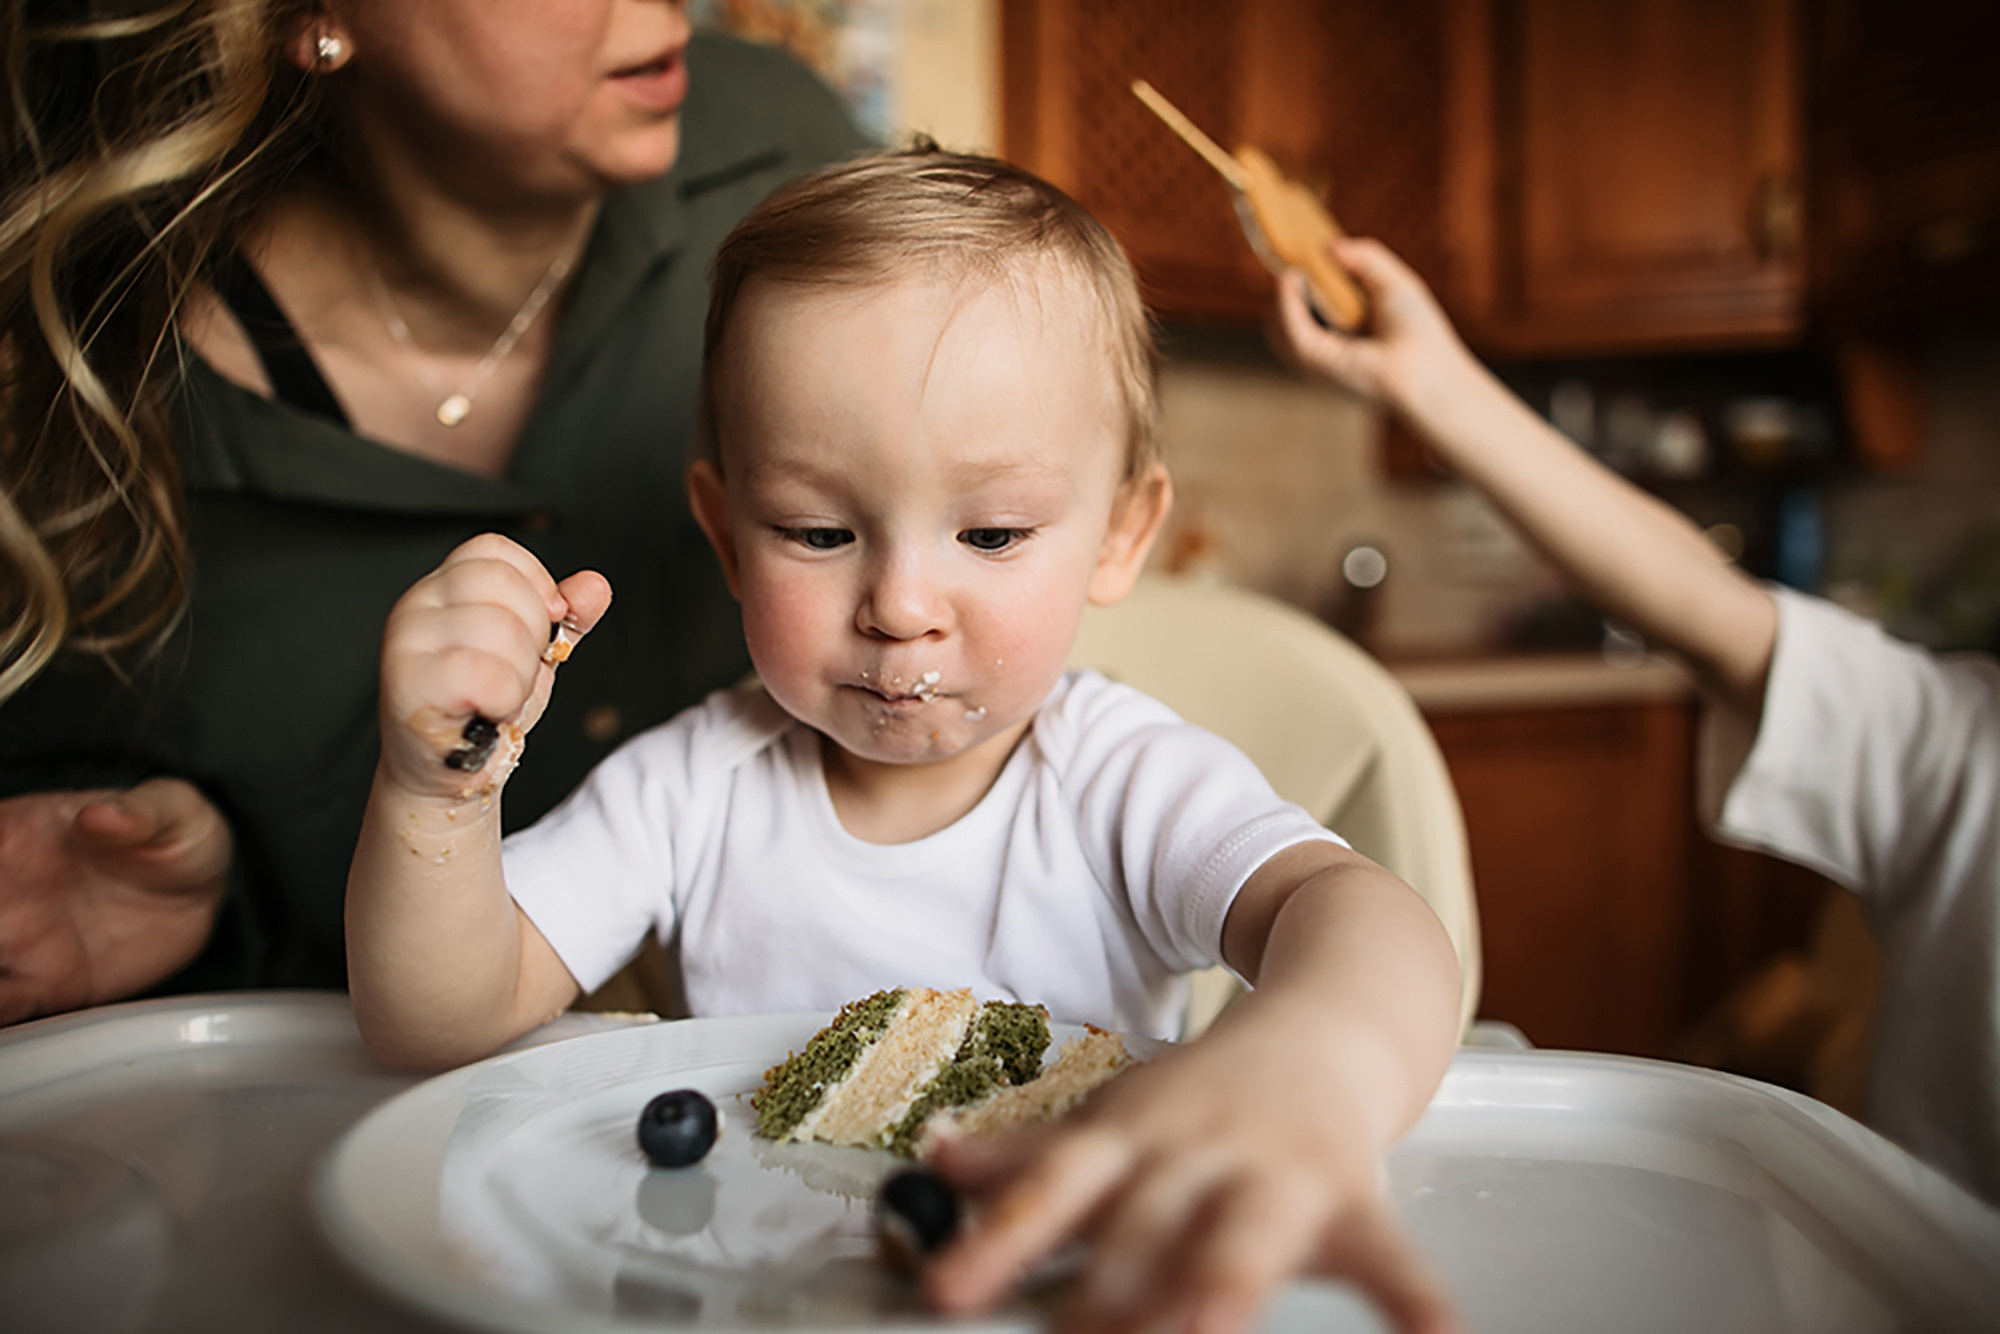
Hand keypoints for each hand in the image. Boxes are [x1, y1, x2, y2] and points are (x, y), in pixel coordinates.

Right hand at [0, 779, 232, 1024]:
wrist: (200, 890)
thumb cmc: (174, 836)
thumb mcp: (173, 810)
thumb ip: (140, 812)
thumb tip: (101, 815)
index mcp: (16, 837)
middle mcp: (5, 892)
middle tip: (5, 935)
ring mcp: (20, 943)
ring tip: (4, 986)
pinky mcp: (48, 986)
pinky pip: (8, 1008)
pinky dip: (2, 1014)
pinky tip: (10, 1009)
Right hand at [377, 534, 610, 798]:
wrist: (443, 775)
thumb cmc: (481, 708)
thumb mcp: (531, 653)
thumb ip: (565, 618)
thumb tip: (594, 586)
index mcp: (443, 587)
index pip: (494, 550)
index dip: (534, 585)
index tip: (543, 626)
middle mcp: (418, 604)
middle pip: (502, 583)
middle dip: (532, 636)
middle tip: (512, 674)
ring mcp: (407, 641)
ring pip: (500, 629)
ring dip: (519, 676)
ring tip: (497, 697)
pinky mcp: (408, 683)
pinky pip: (484, 674)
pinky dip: (504, 698)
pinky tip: (487, 711)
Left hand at [922, 1010, 1457, 1333]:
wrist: (1329, 1011)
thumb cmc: (1212, 1091)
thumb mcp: (1118, 1114)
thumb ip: (1032, 1154)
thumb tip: (935, 1163)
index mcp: (1131, 1137)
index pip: (1054, 1185)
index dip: (1000, 1235)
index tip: (946, 1287)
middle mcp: (1197, 1152)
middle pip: (1145, 1222)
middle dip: (1109, 1288)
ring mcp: (1277, 1171)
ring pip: (1245, 1233)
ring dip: (1223, 1279)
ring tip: (1208, 1325)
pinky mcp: (1353, 1194)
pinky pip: (1386, 1252)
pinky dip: (1411, 1293)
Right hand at [1268, 238, 1480, 417]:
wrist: (1428, 370)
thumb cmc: (1419, 332)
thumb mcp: (1392, 281)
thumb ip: (1364, 258)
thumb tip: (1328, 246)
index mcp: (1347, 332)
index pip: (1312, 304)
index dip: (1305, 277)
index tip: (1303, 248)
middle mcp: (1327, 347)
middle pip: (1289, 314)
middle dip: (1286, 284)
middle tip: (1289, 252)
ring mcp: (1315, 358)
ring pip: (1278, 324)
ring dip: (1280, 291)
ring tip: (1290, 263)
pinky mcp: (1312, 362)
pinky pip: (1288, 327)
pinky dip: (1284, 301)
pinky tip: (1290, 276)